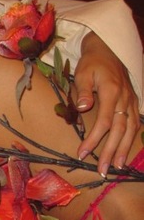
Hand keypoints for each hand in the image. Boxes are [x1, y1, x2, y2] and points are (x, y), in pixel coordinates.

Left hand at [73, 32, 139, 175]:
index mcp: (113, 93)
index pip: (104, 122)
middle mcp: (125, 99)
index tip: (83, 153)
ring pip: (131, 129)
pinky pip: (136, 123)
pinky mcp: (133, 102)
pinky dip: (132, 138)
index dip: (94, 139)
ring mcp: (131, 101)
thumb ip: (83, 91)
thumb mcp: (83, 73)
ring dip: (125, 149)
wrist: (107, 50)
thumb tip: (83, 107)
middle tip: (103, 170)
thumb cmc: (91, 63)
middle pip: (120, 130)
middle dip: (112, 151)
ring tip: (118, 166)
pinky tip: (127, 151)